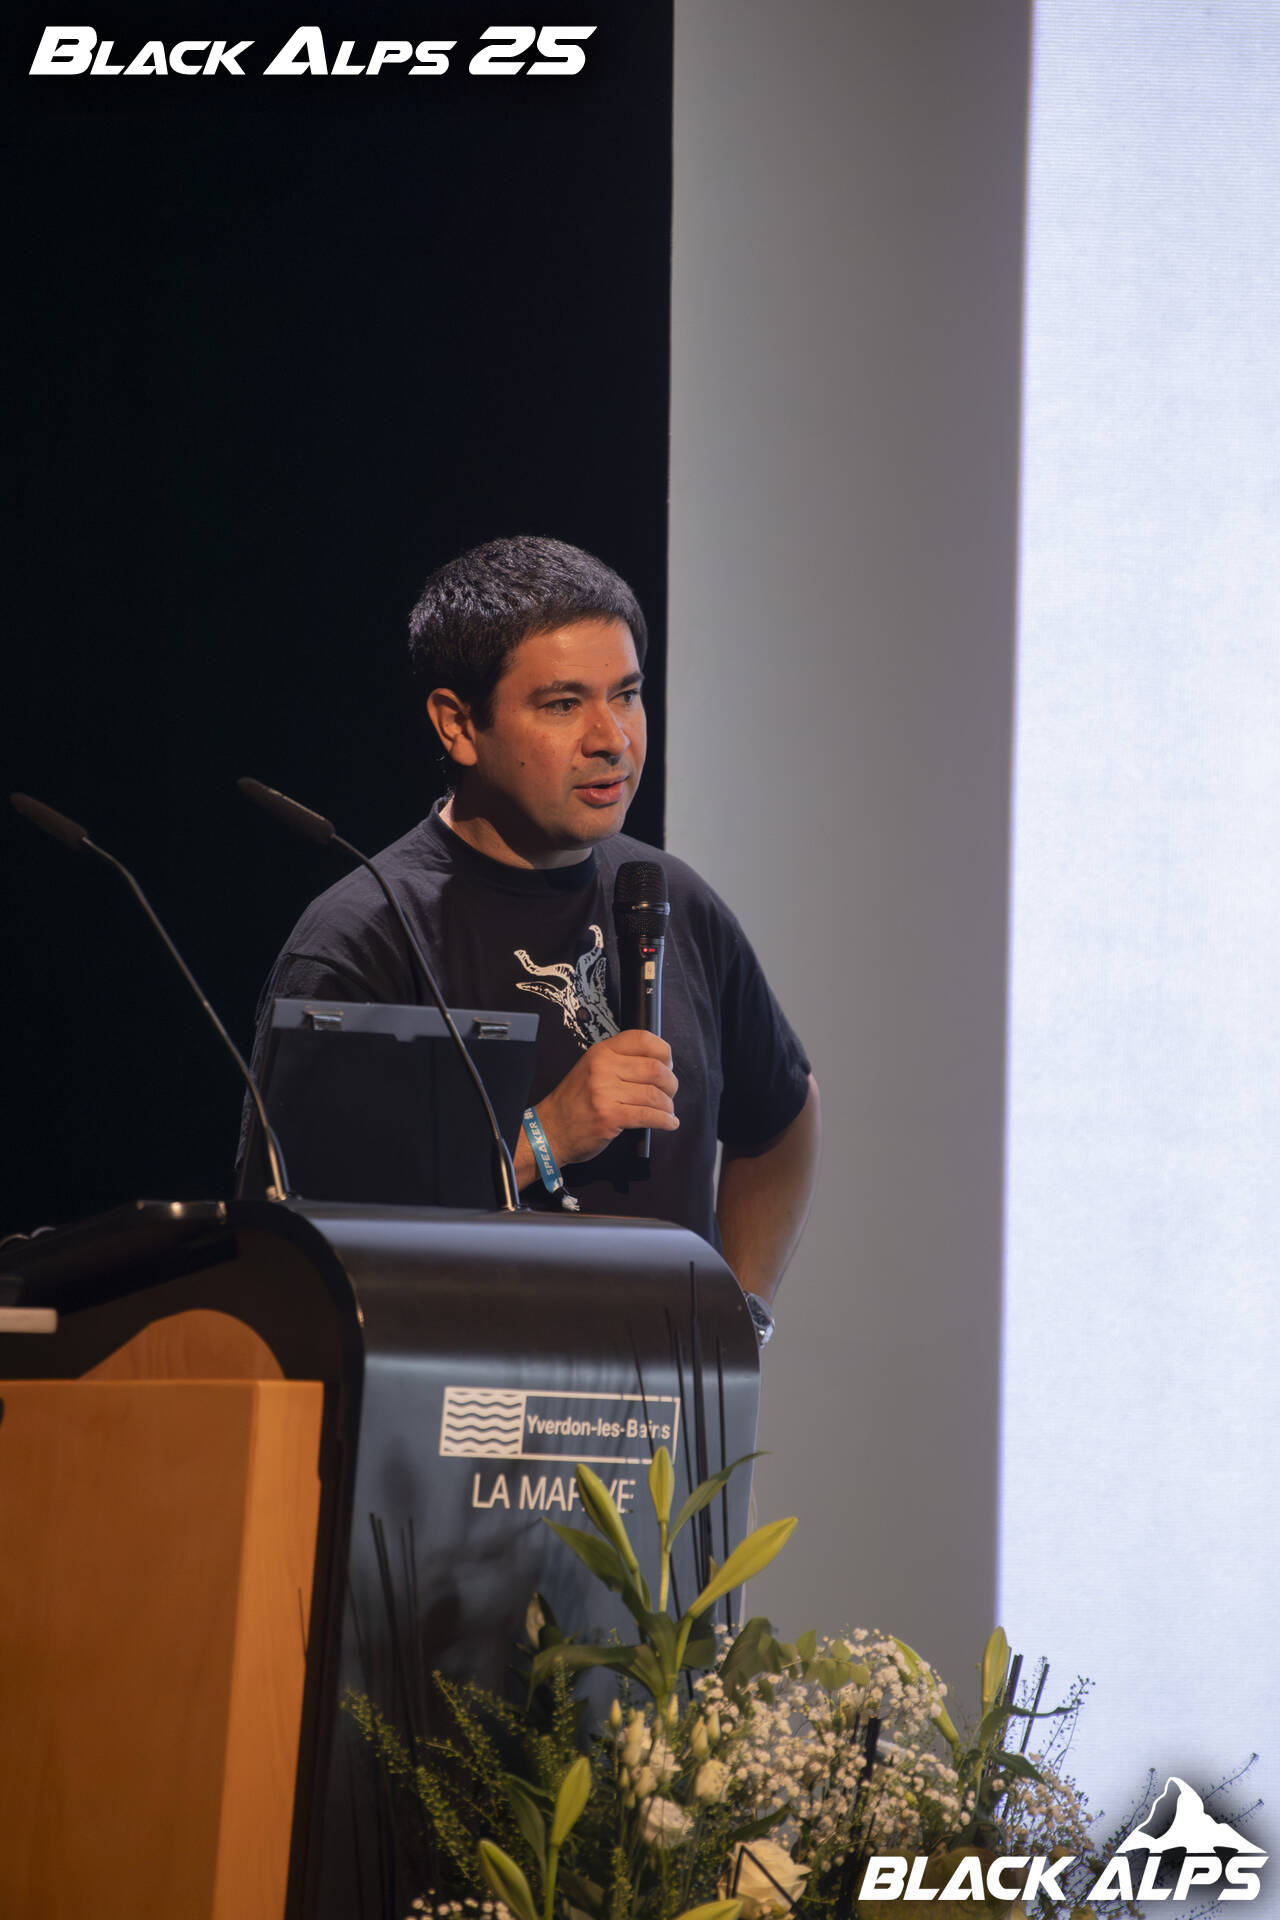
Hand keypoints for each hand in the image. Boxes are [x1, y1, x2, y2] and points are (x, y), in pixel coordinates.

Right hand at [530, 1030, 678, 1169]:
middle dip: (670, 1084)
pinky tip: (668, 1122)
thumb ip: (620, 1062)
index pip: (643, 1039)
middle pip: (655, 1069)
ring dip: (668, 1105)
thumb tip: (659, 1064)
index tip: (668, 1065)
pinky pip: (648, 1115)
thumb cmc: (574, 1103)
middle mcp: (603, 1068)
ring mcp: (605, 1092)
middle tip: (669, 1093)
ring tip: (667, 1110)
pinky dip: (664, 1120)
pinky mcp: (610, 1116)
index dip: (664, 1052)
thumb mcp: (592, 1069)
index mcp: (601, 1052)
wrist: (550, 1130)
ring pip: (655, 1094)